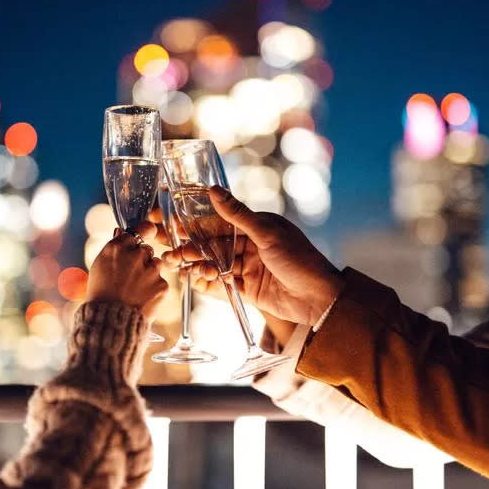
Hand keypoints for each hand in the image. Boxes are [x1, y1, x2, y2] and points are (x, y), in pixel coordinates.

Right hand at [86, 224, 167, 313]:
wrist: (110, 321)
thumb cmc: (101, 295)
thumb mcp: (99, 267)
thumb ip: (112, 248)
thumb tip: (120, 232)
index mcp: (116, 248)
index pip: (136, 232)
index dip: (139, 237)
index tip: (145, 235)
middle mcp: (135, 255)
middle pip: (146, 249)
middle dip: (142, 260)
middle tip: (131, 276)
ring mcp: (150, 270)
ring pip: (156, 264)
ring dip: (150, 273)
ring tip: (136, 289)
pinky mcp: (162, 284)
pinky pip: (161, 281)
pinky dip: (155, 289)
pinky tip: (142, 298)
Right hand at [162, 187, 342, 327]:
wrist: (320, 299)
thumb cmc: (300, 260)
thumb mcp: (267, 233)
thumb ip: (237, 214)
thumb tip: (212, 189)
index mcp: (255, 225)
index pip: (218, 221)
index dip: (193, 222)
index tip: (170, 221)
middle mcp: (249, 244)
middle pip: (212, 244)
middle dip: (190, 246)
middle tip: (168, 250)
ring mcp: (248, 267)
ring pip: (214, 264)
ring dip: (196, 264)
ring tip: (179, 266)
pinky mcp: (248, 289)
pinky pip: (222, 285)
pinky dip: (208, 283)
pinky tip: (195, 280)